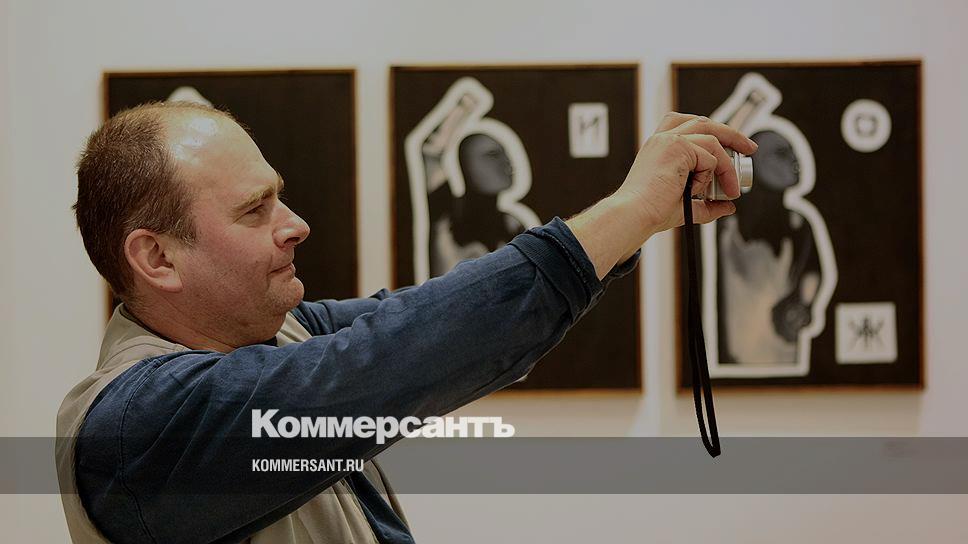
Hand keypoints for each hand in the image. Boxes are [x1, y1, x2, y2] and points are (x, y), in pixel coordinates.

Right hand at [614, 112, 757, 233]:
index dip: (711, 130)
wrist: (635, 214)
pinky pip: (710, 157)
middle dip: (731, 134)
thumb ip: (706, 205)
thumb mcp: (684, 206)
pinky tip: (699, 190)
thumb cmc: (650, 211)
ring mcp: (670, 140)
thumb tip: (728, 206)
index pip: (686, 124)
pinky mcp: (678, 147)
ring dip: (727, 165)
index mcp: (659, 147)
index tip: (728, 143)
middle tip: (749, 148)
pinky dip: (712, 174)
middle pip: (704, 122)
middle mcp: (662, 139)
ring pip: (713, 140)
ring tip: (731, 187)